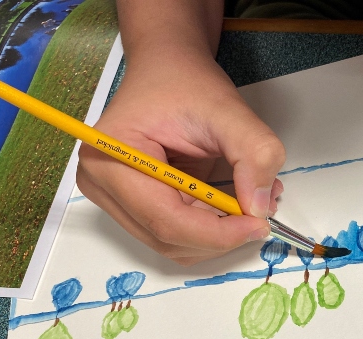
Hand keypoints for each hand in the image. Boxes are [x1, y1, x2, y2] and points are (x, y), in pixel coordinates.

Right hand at [76, 0, 284, 265]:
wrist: (168, 70)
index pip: (166, 220)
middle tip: (261, 215)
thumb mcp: (228, 111)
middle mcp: (102, 185)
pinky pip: (176, 235)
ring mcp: (114, 200)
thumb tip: (259, 209)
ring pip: (174, 244)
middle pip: (168, 239)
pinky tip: (231, 204)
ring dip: (217, 235)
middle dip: (221, 236)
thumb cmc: (185, 83)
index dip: (217, 233)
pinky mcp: (133, 207)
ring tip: (249, 202)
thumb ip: (253, 156)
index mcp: (111, 158)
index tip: (258, 225)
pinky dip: (209, 229)